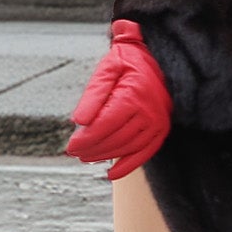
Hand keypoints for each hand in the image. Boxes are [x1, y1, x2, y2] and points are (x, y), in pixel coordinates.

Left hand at [65, 19, 173, 180]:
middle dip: (92, 149)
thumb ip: (92, 96)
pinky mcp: (161, 129)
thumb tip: (78, 121)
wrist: (156, 58)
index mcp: (133, 95)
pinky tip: (112, 174)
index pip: (104, 125)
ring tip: (87, 158)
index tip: (70, 146)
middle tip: (74, 153)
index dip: (86, 139)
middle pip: (115, 139)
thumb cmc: (126, 62)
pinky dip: (129, 165)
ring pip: (128, 147)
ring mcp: (157, 122)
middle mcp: (148, 111)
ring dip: (106, 156)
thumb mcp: (106, 70)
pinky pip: (146, 152)